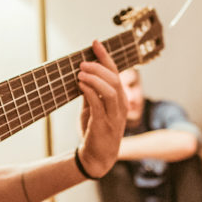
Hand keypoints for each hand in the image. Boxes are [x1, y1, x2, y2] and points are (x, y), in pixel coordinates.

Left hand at [76, 40, 124, 178]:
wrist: (97, 158)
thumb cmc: (95, 132)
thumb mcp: (92, 110)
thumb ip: (90, 94)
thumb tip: (82, 75)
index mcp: (120, 100)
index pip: (115, 73)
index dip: (105, 56)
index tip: (95, 42)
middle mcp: (121, 106)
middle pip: (115, 79)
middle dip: (99, 67)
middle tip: (82, 62)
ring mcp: (114, 116)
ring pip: (111, 90)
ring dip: (95, 78)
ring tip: (80, 73)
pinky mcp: (104, 125)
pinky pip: (99, 104)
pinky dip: (90, 92)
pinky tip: (80, 85)